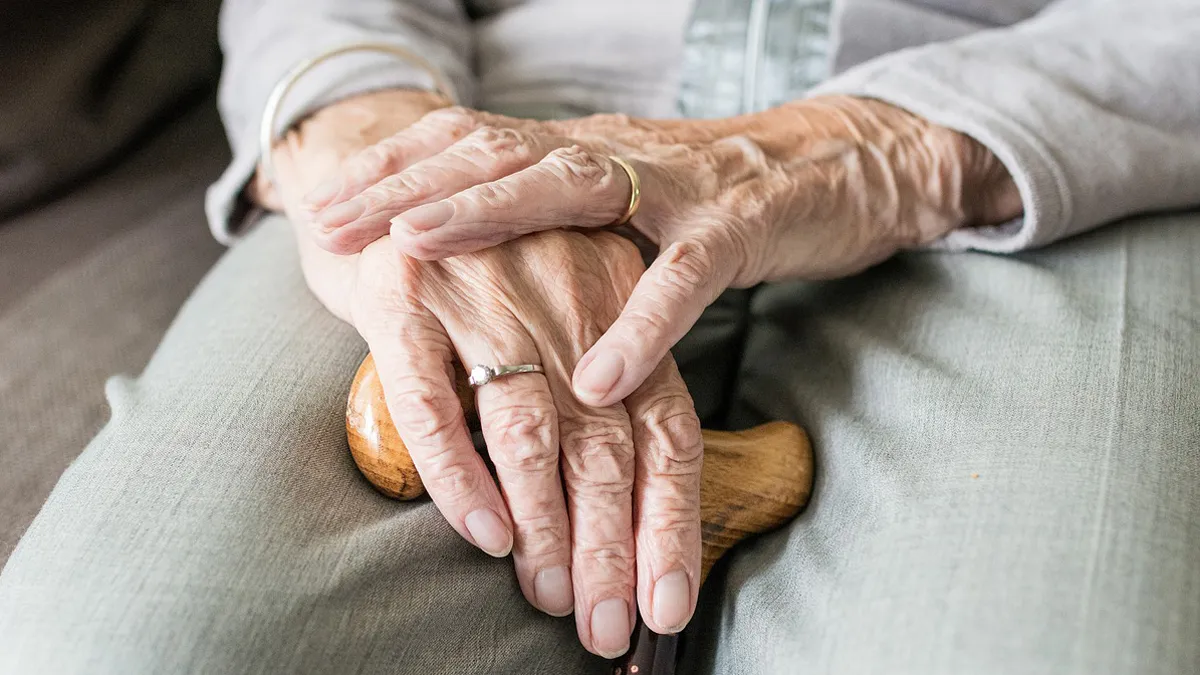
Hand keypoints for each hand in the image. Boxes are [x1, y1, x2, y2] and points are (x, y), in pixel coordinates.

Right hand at [268, 93, 704, 656]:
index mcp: (616, 304)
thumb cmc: (482, 266)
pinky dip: (461, 476)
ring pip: (530, 431)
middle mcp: (563, 297)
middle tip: (607, 626)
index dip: (670, 523)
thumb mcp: (559, 312)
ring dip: (547, 527)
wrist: (378, 169)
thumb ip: (594, 394)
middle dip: (612, 548)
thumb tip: (619, 515)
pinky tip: (484, 533)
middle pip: (607, 444)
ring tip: (551, 598)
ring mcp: (485, 294)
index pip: (666, 429)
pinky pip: (435, 403)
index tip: (666, 605)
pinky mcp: (405, 296)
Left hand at [302, 96, 1021, 407]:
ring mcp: (678, 186)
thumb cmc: (720, 197)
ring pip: (573, 187)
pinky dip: (640, 326)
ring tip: (415, 249)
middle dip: (406, 184)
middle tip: (333, 222)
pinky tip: (595, 376)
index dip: (395, 167)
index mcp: (583, 150)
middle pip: (496, 150)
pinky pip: (686, 278)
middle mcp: (617, 154)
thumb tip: (475, 250)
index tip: (324, 200)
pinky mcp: (741, 227)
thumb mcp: (623, 201)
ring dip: (488, 214)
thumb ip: (557, 220)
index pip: (472, 142)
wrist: (843, 163)